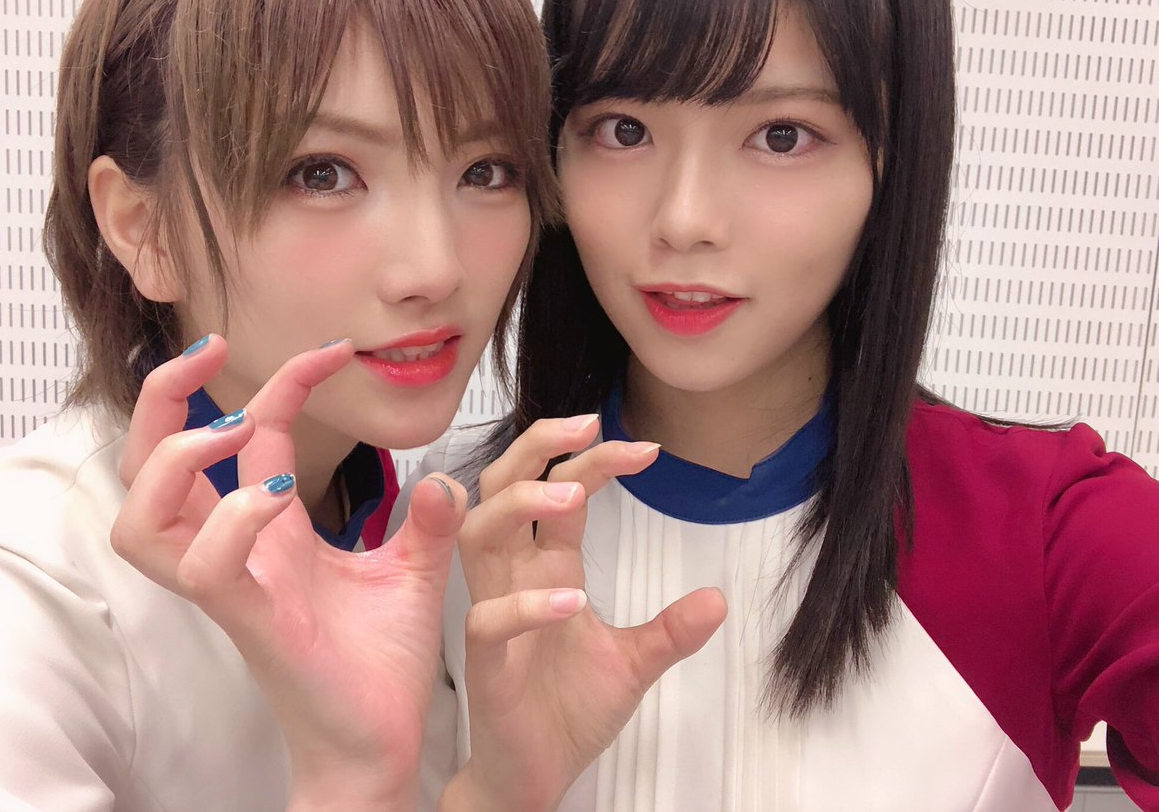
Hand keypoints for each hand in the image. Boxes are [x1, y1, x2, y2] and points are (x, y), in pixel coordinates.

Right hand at [111, 336, 463, 810]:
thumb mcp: (413, 574)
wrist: (382, 741)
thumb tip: (445, 475)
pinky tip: (272, 500)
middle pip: (149, 466)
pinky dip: (228, 522)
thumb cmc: (382, 664)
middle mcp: (237, 553)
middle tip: (211, 353)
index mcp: (271, 533)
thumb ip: (428, 522)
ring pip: (141, 519)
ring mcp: (235, 587)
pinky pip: (203, 567)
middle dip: (164, 399)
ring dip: (175, 458)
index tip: (332, 350)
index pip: (253, 437)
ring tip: (236, 432)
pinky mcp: (250, 622)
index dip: (281, 381)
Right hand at [441, 417, 727, 811]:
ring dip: (519, 507)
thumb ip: (671, 629)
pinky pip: (488, 621)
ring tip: (570, 498)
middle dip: (537, 447)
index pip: (561, 492)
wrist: (536, 774)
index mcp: (547, 567)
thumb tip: (719, 598)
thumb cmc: (569, 710)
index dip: (595, 460)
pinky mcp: (486, 664)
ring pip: (479, 536)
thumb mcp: (635, 661)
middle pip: (502, 487)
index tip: (646, 449)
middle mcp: (515, 578)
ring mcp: (494, 614)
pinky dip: (526, 606)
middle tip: (586, 424)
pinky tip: (570, 601)